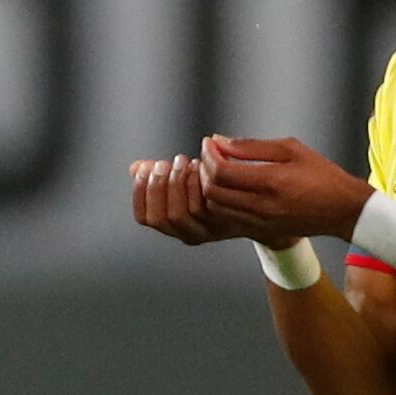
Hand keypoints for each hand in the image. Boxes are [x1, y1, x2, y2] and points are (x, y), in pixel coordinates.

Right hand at [129, 153, 258, 245]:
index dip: (140, 192)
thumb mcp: (184, 183)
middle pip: (162, 217)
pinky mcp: (225, 222)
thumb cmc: (218, 190)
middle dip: (160, 185)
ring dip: (178, 183)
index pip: (144, 217)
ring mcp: (207, 230)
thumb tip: (136, 167)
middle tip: (167, 163)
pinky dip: (197, 186)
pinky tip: (200, 167)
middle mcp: (187, 233)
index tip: (147, 168)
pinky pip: (204, 207)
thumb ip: (161, 176)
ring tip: (184, 161)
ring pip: (181, 213)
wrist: (259, 207)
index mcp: (172, 225)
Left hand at [197, 135, 374, 244]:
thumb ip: (252, 146)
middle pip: (212, 190)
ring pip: (216, 206)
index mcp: (271, 181)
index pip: (221, 171)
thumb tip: (220, 141)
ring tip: (216, 170)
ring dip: (208, 187)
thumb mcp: (291, 149)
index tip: (209, 143)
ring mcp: (260, 222)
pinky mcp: (261, 232)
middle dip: (203, 170)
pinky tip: (227, 188)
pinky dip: (220, 202)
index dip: (209, 155)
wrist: (344, 210)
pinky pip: (228, 217)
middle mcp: (262, 205)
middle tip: (209, 155)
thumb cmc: (322, 176)